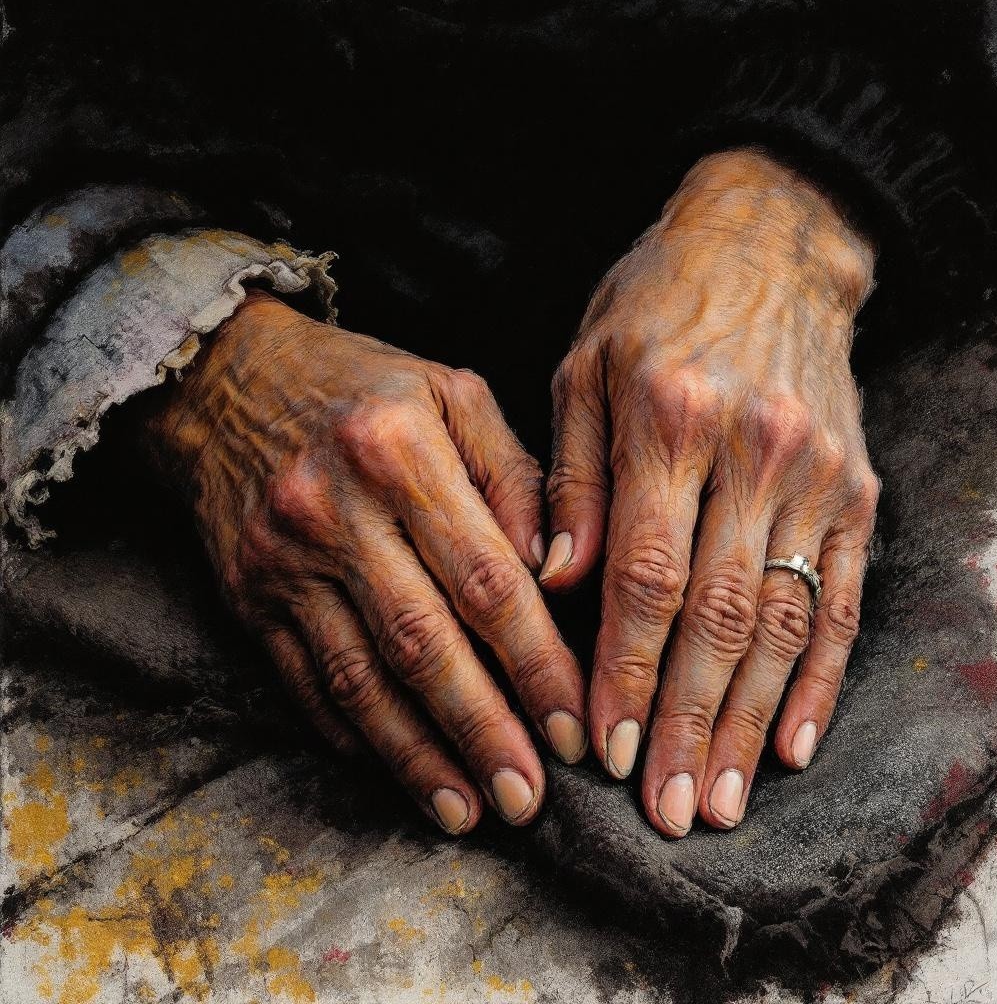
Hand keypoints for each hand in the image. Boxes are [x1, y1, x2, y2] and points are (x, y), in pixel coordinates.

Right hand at [146, 291, 585, 833]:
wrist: (226, 381)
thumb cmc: (364, 389)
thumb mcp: (452, 396)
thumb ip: (515, 475)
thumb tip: (559, 571)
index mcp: (401, 451)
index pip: (485, 577)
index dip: (535, 662)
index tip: (575, 726)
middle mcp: (335, 510)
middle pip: (422, 643)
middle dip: (483, 730)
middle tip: (530, 797)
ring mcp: (282, 560)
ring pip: (359, 678)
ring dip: (419, 755)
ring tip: (472, 810)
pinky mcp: (246, 595)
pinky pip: (304, 680)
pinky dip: (354, 733)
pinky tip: (400, 771)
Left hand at [541, 148, 878, 834]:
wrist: (768, 242)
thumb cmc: (655, 305)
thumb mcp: (584, 369)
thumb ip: (569, 479)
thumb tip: (554, 584)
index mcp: (670, 419)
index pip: (645, 576)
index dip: (622, 670)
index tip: (600, 747)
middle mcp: (754, 451)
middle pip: (718, 617)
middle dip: (685, 721)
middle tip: (662, 808)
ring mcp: (819, 473)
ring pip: (783, 621)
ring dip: (749, 720)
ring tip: (718, 797)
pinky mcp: (859, 488)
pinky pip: (844, 598)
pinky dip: (820, 677)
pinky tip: (793, 741)